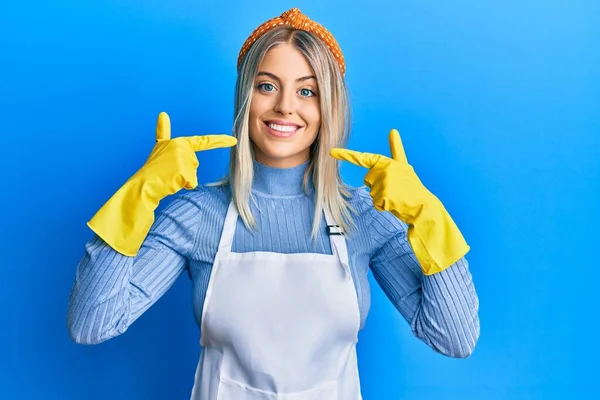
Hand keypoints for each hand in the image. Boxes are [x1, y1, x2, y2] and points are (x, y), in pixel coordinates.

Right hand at [137, 112, 236, 194]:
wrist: (143, 184)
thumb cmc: (153, 167)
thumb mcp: (159, 147)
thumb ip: (163, 131)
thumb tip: (163, 113)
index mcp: (180, 142)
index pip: (203, 141)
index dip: (220, 141)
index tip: (234, 140)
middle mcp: (182, 147)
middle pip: (195, 164)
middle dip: (185, 171)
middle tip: (168, 171)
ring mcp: (184, 159)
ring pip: (193, 174)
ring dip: (183, 178)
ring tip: (169, 176)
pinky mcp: (184, 172)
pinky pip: (191, 183)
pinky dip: (183, 185)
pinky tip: (172, 182)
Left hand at [330, 129, 468, 274]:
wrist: (424, 207)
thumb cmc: (413, 188)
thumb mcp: (404, 167)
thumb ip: (396, 149)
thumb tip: (393, 129)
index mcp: (390, 162)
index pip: (365, 157)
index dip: (346, 155)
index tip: (331, 152)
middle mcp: (387, 169)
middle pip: (367, 180)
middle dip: (378, 188)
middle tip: (396, 191)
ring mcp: (385, 182)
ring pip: (371, 193)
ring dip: (382, 198)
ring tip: (398, 197)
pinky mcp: (384, 194)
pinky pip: (376, 203)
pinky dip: (384, 207)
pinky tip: (396, 204)